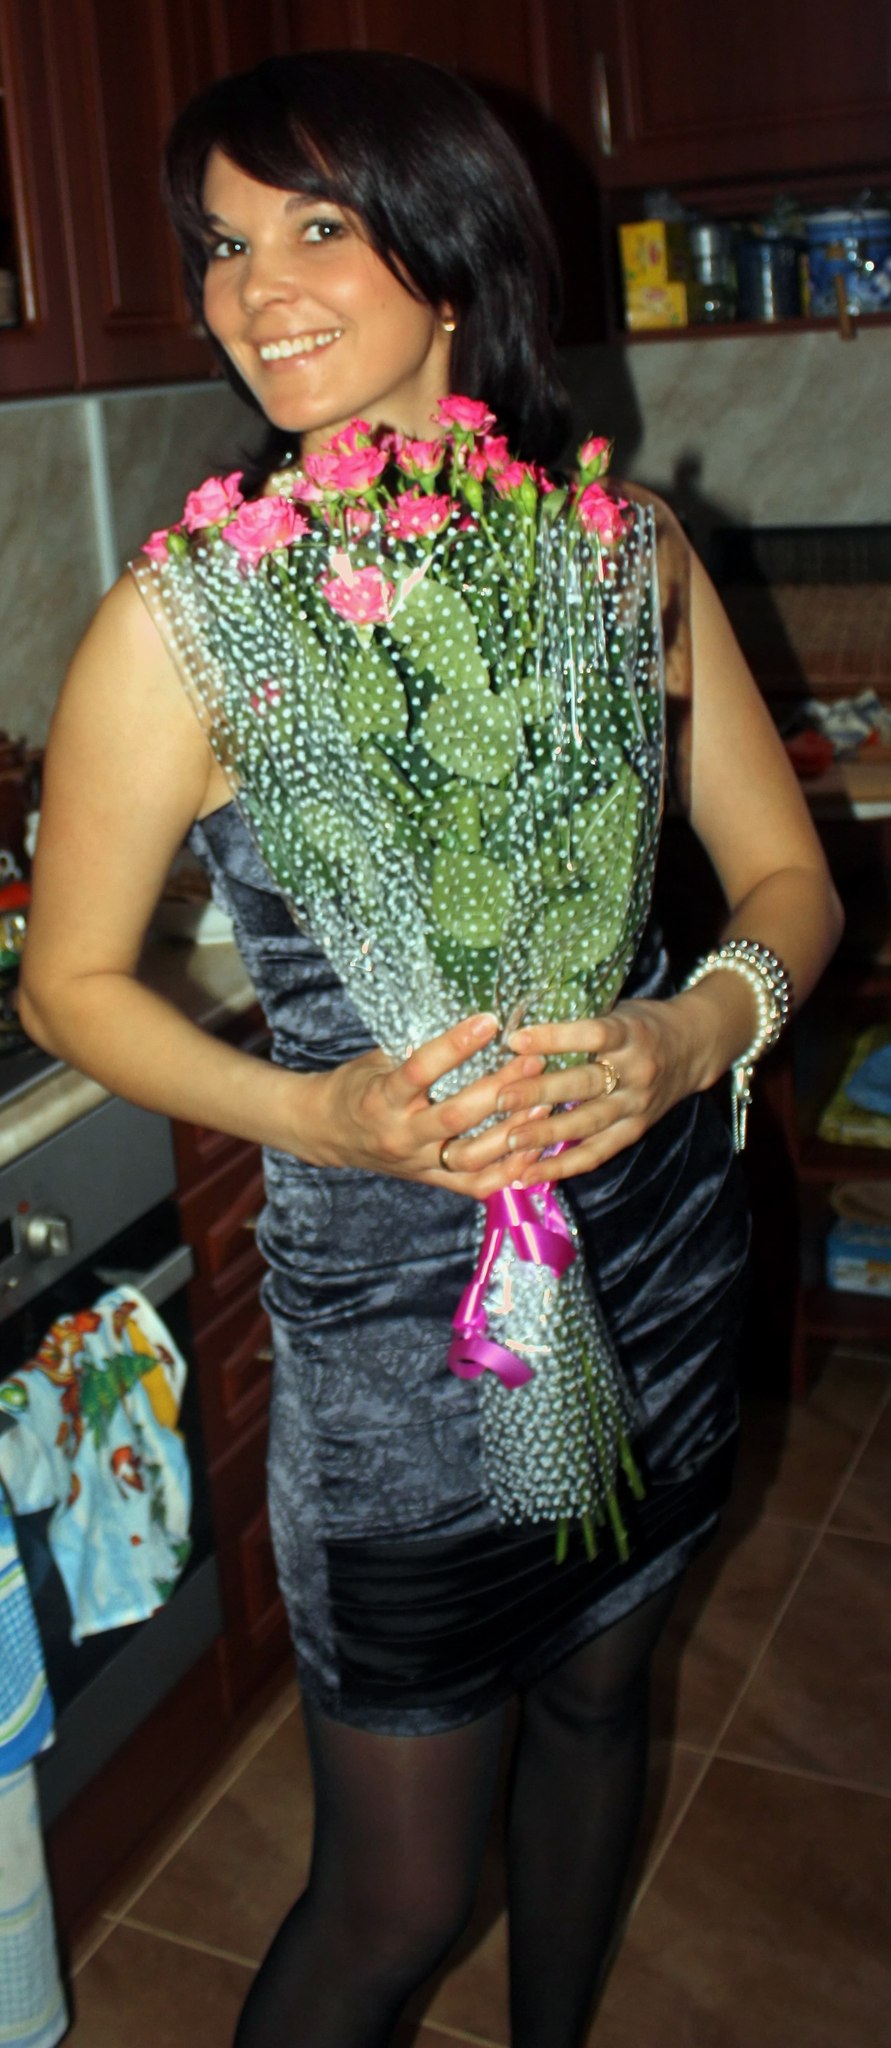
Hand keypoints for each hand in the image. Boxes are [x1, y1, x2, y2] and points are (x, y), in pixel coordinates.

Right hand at [308, 1012, 550, 1196]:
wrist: (328, 1133)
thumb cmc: (359, 1086)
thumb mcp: (377, 1060)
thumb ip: (415, 1047)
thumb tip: (465, 1021)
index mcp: (382, 1098)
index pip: (420, 1069)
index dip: (456, 1045)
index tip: (489, 1021)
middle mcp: (400, 1134)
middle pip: (455, 1117)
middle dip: (499, 1090)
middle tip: (533, 1063)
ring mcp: (417, 1163)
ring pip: (471, 1156)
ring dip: (511, 1132)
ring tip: (542, 1104)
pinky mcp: (431, 1180)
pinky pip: (474, 1185)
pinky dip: (507, 1171)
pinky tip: (532, 1150)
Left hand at [493, 995, 706, 1183]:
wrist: (695, 1047)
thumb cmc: (643, 1024)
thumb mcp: (619, 1011)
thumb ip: (580, 1022)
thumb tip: (519, 1032)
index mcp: (630, 1034)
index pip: (592, 1034)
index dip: (554, 1038)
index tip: (516, 1039)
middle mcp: (636, 1071)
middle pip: (585, 1084)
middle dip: (541, 1092)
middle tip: (501, 1097)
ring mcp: (637, 1105)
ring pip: (588, 1123)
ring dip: (546, 1134)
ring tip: (509, 1140)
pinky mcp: (635, 1130)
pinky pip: (596, 1153)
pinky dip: (562, 1166)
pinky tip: (528, 1173)